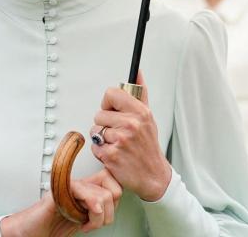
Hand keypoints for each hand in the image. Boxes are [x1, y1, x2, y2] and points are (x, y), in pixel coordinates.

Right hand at [0, 168, 121, 235]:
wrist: (31, 231)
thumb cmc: (53, 225)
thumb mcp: (83, 219)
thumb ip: (97, 210)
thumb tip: (114, 207)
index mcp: (87, 189)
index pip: (113, 181)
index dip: (116, 199)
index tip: (106, 215)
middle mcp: (80, 185)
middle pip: (113, 186)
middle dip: (110, 212)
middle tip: (95, 222)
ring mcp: (70, 186)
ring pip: (102, 195)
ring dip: (98, 218)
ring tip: (85, 224)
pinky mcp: (59, 192)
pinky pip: (82, 191)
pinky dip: (89, 208)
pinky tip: (80, 219)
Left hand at [90, 71, 171, 201]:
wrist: (153, 175)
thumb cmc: (148, 145)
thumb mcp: (148, 116)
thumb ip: (140, 92)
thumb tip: (137, 72)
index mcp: (139, 112)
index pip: (111, 93)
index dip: (108, 103)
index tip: (113, 110)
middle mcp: (130, 124)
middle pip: (99, 114)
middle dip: (105, 123)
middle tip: (118, 132)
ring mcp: (120, 140)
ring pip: (95, 130)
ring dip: (103, 139)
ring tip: (117, 144)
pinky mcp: (111, 156)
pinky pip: (94, 146)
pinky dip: (101, 152)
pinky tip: (114, 154)